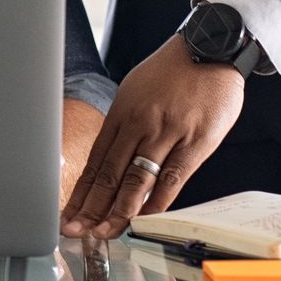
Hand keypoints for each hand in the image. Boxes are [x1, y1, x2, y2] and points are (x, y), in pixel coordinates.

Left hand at [61, 35, 245, 238]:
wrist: (210, 47)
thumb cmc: (173, 71)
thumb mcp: (138, 90)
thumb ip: (126, 124)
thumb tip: (112, 157)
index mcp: (123, 112)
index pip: (97, 160)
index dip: (82, 190)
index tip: (70, 212)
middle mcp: (140, 123)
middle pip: (110, 173)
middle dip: (91, 206)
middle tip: (77, 231)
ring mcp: (167, 133)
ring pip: (137, 178)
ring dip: (119, 210)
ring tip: (105, 232)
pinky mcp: (195, 141)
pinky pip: (173, 177)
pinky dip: (158, 201)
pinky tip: (144, 218)